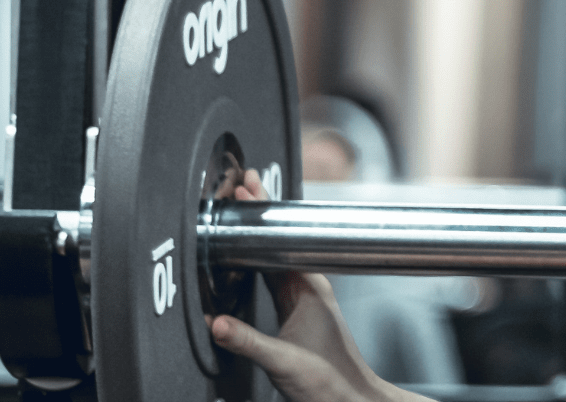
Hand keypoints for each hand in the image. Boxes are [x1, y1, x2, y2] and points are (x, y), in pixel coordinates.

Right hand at [208, 169, 432, 401]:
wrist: (349, 399)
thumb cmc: (329, 380)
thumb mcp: (282, 361)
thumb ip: (248, 341)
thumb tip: (216, 324)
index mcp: (309, 288)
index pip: (278, 240)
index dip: (259, 214)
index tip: (243, 190)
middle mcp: (309, 286)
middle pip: (276, 240)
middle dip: (257, 213)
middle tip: (240, 184)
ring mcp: (305, 297)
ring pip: (276, 254)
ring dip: (257, 234)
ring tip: (242, 209)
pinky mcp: (299, 309)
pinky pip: (274, 273)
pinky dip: (258, 257)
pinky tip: (247, 255)